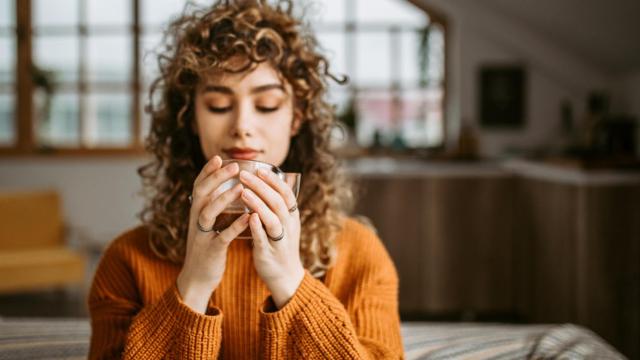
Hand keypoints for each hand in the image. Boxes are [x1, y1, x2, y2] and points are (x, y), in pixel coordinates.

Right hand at [176, 155, 249, 312]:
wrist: (197, 278)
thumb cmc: (207, 248)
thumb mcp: (206, 226)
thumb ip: (212, 208)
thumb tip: (222, 189)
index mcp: (196, 213)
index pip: (198, 187)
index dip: (207, 172)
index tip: (219, 157)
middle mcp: (196, 221)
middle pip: (202, 194)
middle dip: (216, 178)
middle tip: (234, 165)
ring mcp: (202, 236)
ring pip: (209, 212)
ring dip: (224, 198)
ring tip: (241, 188)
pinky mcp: (211, 251)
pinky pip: (222, 236)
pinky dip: (235, 226)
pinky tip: (248, 218)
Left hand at [239, 168, 304, 308]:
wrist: (285, 276)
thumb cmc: (280, 245)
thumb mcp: (284, 223)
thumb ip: (277, 206)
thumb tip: (271, 182)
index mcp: (292, 217)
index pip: (286, 193)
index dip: (274, 180)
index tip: (260, 169)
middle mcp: (289, 226)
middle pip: (278, 202)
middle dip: (261, 187)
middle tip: (244, 175)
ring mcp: (280, 240)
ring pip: (273, 218)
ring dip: (258, 204)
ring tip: (244, 192)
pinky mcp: (269, 253)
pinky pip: (264, 238)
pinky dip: (257, 227)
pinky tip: (248, 217)